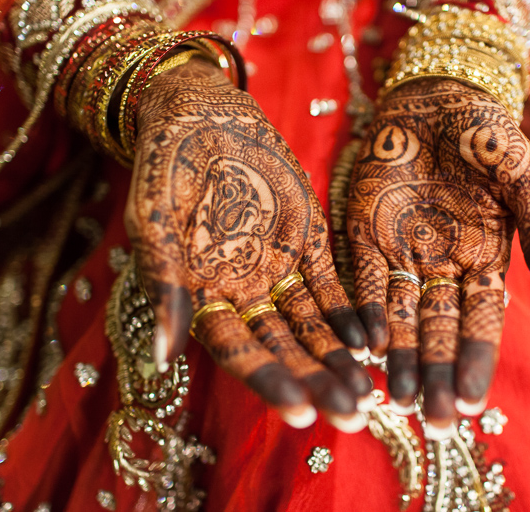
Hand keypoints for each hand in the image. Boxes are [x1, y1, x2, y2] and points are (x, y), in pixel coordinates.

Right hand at [125, 57, 371, 430]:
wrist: (202, 113)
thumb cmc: (165, 166)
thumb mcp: (155, 221)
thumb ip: (165, 285)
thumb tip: (162, 357)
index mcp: (201, 298)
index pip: (239, 352)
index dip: (269, 382)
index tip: (302, 415)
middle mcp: (242, 294)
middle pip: (283, 349)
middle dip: (317, 382)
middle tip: (354, 416)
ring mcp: (277, 271)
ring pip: (312, 325)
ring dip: (340, 357)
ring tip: (371, 391)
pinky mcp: (307, 244)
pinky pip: (331, 287)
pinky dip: (351, 313)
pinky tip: (375, 341)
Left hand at [347, 79, 529, 434]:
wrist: (438, 96)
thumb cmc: (490, 137)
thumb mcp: (526, 182)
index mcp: (484, 261)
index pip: (482, 323)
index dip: (478, 361)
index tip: (474, 403)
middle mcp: (441, 267)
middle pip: (439, 330)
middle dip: (437, 375)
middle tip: (434, 421)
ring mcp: (401, 253)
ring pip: (399, 315)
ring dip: (399, 356)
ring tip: (397, 398)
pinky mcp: (363, 234)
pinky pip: (362, 279)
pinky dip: (363, 311)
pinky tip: (365, 343)